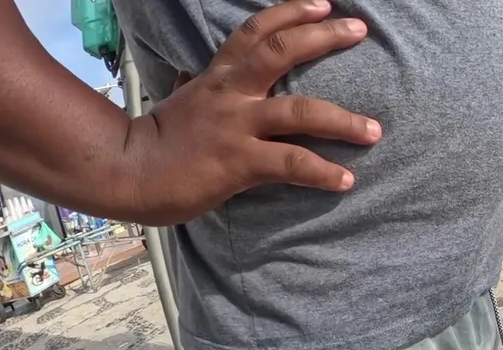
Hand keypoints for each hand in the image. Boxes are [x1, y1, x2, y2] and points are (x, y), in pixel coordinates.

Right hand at [122, 0, 381, 224]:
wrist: (127, 173)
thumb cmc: (161, 142)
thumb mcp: (185, 100)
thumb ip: (208, 88)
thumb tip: (211, 78)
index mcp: (220, 76)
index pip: (255, 31)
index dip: (291, 12)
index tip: (325, 5)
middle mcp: (231, 93)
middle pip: (281, 51)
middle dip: (324, 38)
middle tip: (359, 30)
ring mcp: (236, 126)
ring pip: (300, 112)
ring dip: (344, 121)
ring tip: (374, 130)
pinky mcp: (239, 163)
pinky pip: (291, 164)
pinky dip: (323, 172)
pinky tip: (347, 179)